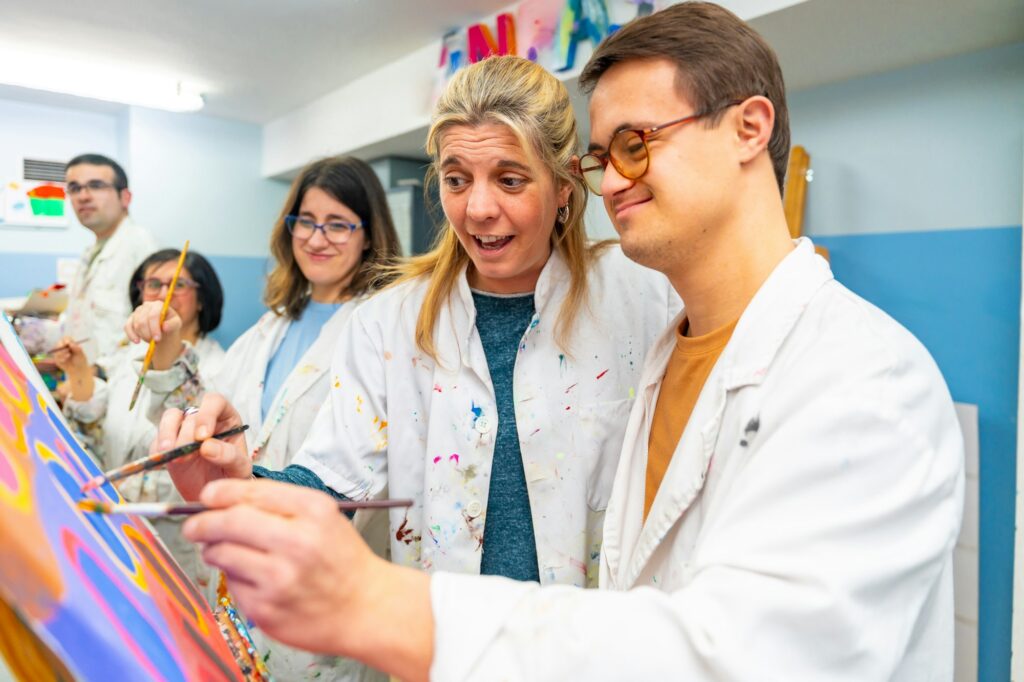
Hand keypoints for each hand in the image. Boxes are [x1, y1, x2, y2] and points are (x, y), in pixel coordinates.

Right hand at [51, 336, 89, 375]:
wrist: (78, 370)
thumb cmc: (80, 360)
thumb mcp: (81, 354)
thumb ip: (77, 348)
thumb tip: (71, 343)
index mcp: (70, 344)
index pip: (66, 338)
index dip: (66, 339)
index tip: (68, 343)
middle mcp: (64, 347)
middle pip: (59, 342)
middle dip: (62, 345)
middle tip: (66, 349)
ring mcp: (59, 353)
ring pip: (57, 350)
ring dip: (62, 352)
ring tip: (68, 356)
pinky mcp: (57, 359)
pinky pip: (56, 357)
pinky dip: (60, 358)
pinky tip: (65, 361)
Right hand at [125, 300, 183, 369]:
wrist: (163, 329)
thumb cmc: (170, 324)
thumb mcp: (176, 324)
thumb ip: (172, 324)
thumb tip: (164, 327)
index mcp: (158, 304)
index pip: (153, 315)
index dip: (154, 328)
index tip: (157, 339)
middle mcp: (146, 306)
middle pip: (142, 321)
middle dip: (148, 334)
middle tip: (154, 341)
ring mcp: (137, 311)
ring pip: (135, 325)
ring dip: (143, 335)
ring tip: (150, 340)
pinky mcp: (130, 318)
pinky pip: (127, 327)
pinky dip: (131, 335)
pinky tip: (137, 341)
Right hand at [155, 393, 252, 500]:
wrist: (218, 493)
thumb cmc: (233, 475)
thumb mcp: (240, 468)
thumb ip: (229, 456)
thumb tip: (207, 446)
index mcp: (227, 417)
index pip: (215, 402)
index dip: (207, 415)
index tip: (203, 437)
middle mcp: (205, 419)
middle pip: (191, 414)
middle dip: (187, 435)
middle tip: (187, 455)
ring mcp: (185, 429)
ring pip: (170, 417)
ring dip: (166, 434)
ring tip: (169, 453)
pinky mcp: (170, 443)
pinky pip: (157, 439)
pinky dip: (157, 450)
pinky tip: (161, 463)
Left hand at [185, 479, 433, 680]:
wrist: (366, 607)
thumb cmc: (342, 559)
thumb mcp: (323, 517)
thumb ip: (278, 504)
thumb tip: (221, 500)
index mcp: (313, 512)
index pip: (251, 492)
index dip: (220, 493)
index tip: (207, 497)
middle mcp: (297, 543)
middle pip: (228, 522)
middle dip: (201, 522)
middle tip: (193, 526)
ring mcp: (280, 579)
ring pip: (222, 554)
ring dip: (214, 550)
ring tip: (225, 551)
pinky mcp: (266, 609)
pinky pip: (232, 586)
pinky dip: (236, 579)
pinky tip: (257, 580)